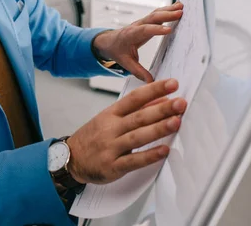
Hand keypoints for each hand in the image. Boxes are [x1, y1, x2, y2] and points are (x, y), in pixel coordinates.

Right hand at [66, 79, 185, 184]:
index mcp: (111, 113)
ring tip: (176, 122)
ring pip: (137, 137)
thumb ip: (135, 110)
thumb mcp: (109, 118)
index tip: (172, 84)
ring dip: (158, 129)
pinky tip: (164, 150)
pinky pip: (133, 161)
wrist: (71, 158)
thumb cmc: (93, 137)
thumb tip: (161, 100)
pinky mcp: (113, 166)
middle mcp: (111, 128)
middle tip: (180, 103)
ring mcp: (111, 147)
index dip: (154, 90)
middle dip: (161, 109)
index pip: (134, 98)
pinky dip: (149, 155)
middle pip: (139, 117)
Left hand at [93, 2, 183, 81]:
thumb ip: (138, 71)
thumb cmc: (117, 51)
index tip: (169, 30)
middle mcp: (137, 26)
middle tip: (179, 13)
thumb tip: (150, 81)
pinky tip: (177, 7)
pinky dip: (167, 10)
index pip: (144, 30)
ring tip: (181, 7)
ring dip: (168, 10)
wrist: (109, 42)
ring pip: (155, 14)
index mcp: (131, 35)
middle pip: (152, 18)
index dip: (156, 30)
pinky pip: (157, 14)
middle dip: (166, 15)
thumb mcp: (125, 62)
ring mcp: (141, 22)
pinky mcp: (146, 22)